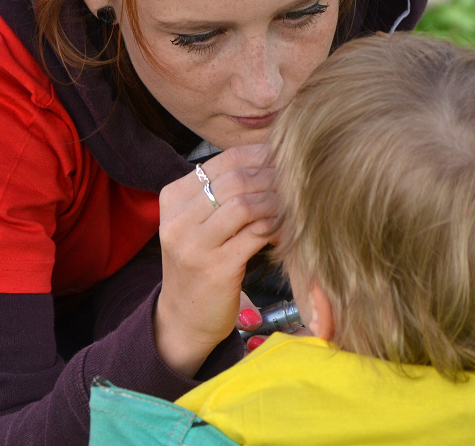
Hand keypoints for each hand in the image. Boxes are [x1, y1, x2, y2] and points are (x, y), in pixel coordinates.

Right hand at [154, 145, 277, 376]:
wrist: (183, 319)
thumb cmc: (200, 264)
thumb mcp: (200, 223)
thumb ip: (224, 192)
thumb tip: (273, 160)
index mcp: (173, 197)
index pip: (225, 160)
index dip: (262, 155)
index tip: (289, 157)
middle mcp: (178, 218)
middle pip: (237, 179)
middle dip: (274, 176)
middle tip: (301, 180)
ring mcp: (193, 244)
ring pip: (246, 204)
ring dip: (278, 201)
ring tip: (298, 204)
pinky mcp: (215, 267)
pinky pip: (256, 235)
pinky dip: (278, 227)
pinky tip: (290, 229)